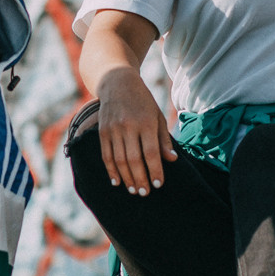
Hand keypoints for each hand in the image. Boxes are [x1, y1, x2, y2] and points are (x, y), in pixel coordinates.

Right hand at [94, 66, 176, 195]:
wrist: (117, 82)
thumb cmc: (142, 101)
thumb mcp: (157, 115)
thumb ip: (164, 139)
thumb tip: (171, 160)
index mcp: (146, 122)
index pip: (151, 152)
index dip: (155, 170)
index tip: (158, 184)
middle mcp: (128, 126)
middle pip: (134, 160)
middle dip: (140, 179)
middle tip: (145, 193)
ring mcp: (113, 129)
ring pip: (119, 160)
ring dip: (126, 178)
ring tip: (133, 190)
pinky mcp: (102, 131)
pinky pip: (106, 155)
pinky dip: (111, 170)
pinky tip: (117, 181)